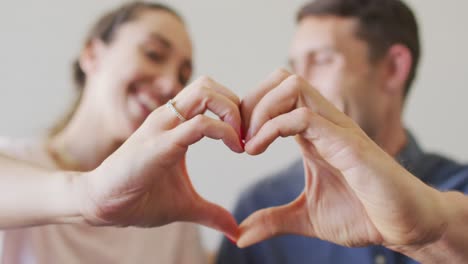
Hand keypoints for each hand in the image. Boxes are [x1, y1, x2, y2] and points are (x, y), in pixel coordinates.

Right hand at [75, 76, 242, 240]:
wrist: (103, 205)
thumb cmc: (140, 198)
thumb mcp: (185, 205)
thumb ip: (211, 212)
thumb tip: (234, 230)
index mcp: (173, 124)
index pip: (209, 94)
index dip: (234, 110)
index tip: (247, 138)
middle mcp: (168, 118)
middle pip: (209, 84)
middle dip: (236, 103)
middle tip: (247, 134)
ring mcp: (162, 127)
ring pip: (205, 92)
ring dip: (232, 111)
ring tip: (241, 139)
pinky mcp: (159, 143)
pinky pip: (199, 124)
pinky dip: (225, 131)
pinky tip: (235, 148)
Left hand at [237, 69, 445, 250]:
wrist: (403, 226)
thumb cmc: (362, 215)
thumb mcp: (304, 218)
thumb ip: (272, 220)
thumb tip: (240, 236)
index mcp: (313, 133)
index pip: (276, 94)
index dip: (249, 111)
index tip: (236, 142)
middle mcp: (325, 122)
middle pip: (281, 78)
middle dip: (250, 101)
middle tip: (237, 136)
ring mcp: (337, 129)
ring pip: (292, 86)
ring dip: (260, 109)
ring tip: (247, 143)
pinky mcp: (348, 144)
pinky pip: (304, 117)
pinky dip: (272, 128)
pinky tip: (257, 150)